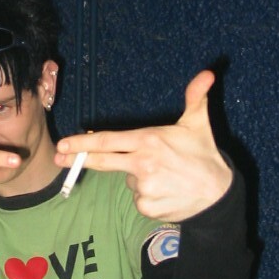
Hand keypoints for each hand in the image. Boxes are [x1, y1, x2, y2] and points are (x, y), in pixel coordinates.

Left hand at [55, 70, 231, 221]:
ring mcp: (143, 188)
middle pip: (103, 162)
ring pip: (127, 179)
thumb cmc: (205, 155)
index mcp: (148, 141)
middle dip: (78, 159)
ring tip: (163, 173)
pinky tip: (164, 189)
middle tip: (60, 157)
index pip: (107, 141)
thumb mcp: (198, 123)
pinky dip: (146, 194)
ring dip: (137, 176)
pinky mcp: (147, 207)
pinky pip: (137, 198)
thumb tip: (207, 72)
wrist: (219, 195)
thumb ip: (196, 96)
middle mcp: (142, 164)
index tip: (63, 144)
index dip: (82, 143)